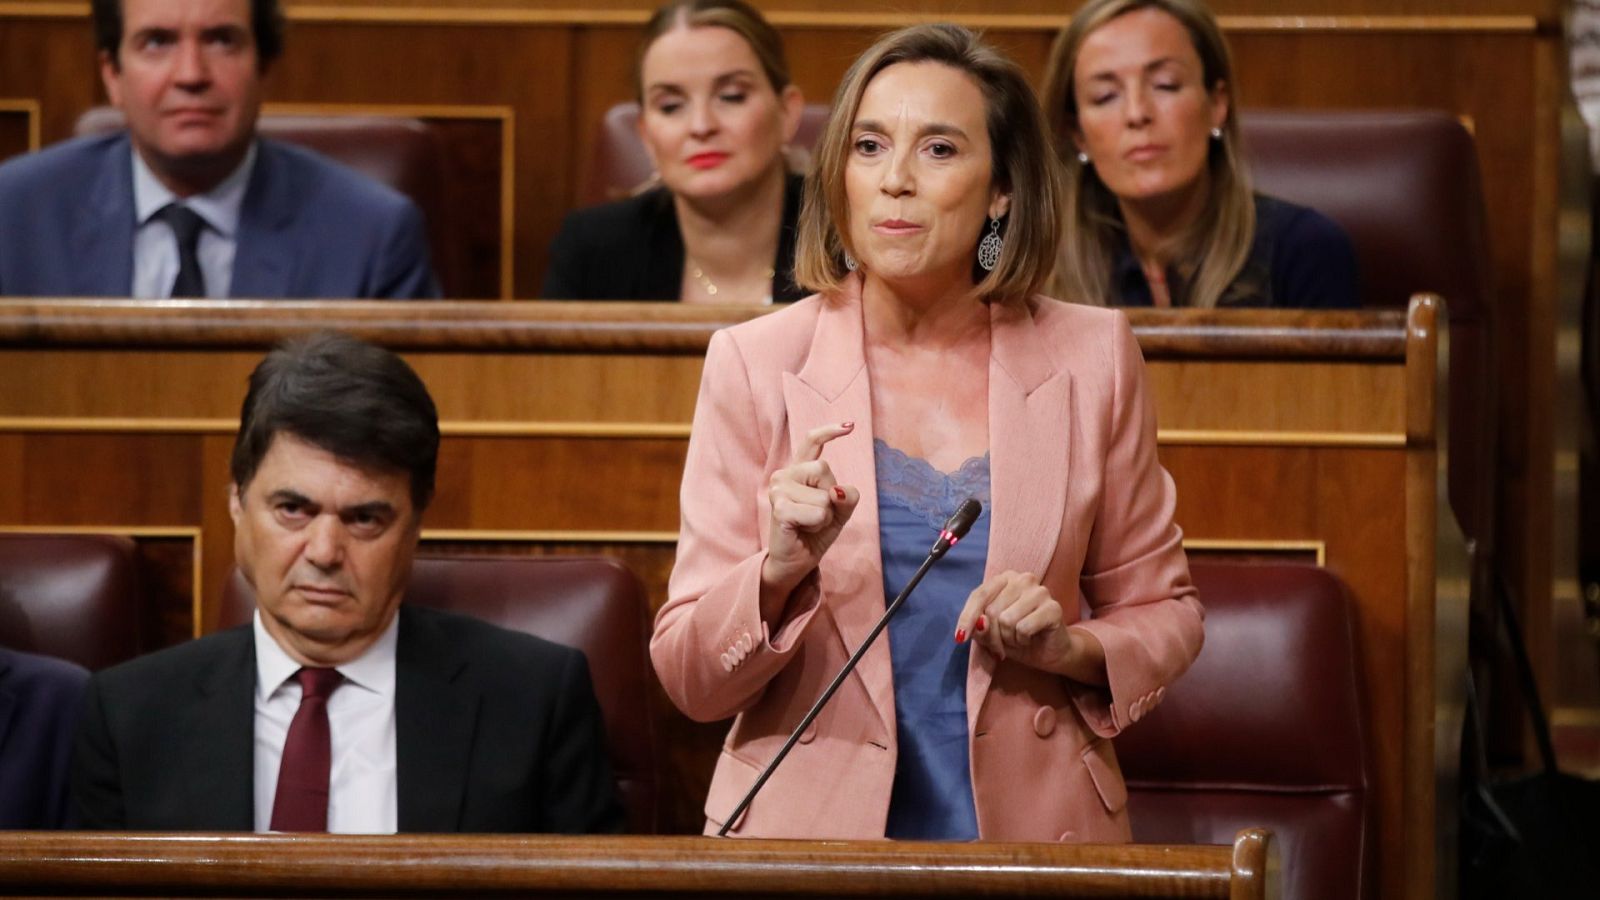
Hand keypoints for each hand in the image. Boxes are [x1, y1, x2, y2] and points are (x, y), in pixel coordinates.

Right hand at [760, 422, 860, 614]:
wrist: (796, 561)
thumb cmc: (814, 532)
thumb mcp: (840, 512)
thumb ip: (847, 496)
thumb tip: (836, 491)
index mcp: (798, 471)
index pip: (811, 442)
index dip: (829, 432)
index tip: (851, 425)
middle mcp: (784, 475)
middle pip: (824, 468)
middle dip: (831, 496)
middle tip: (818, 515)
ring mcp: (778, 490)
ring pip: (823, 494)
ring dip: (826, 515)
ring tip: (810, 523)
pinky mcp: (779, 508)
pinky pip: (818, 512)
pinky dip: (819, 524)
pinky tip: (803, 529)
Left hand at [955, 570, 1105, 684]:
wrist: (1048, 653)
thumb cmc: (1017, 638)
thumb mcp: (990, 634)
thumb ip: (980, 627)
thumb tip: (980, 622)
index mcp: (1005, 579)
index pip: (979, 595)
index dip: (966, 617)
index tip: (959, 638)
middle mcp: (1023, 579)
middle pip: (992, 611)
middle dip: (992, 636)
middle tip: (1000, 647)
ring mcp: (1040, 591)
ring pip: (1007, 620)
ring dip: (1008, 639)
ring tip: (1017, 640)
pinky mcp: (1053, 608)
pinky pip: (1023, 628)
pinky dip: (1022, 640)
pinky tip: (1029, 639)